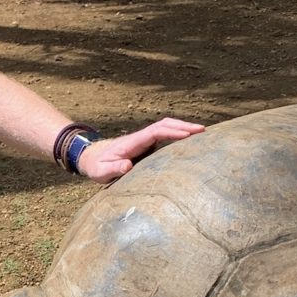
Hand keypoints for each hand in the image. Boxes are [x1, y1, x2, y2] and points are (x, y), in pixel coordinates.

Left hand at [79, 118, 205, 182]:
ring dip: (183, 128)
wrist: (93, 158)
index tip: (187, 134)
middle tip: (203, 130)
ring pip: (167, 128)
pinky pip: (166, 137)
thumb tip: (128, 166)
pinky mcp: (148, 145)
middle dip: (183, 125)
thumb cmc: (98, 166)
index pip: (155, 132)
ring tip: (203, 133)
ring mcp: (145, 140)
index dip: (172, 132)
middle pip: (164, 125)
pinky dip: (179, 135)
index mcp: (132, 142)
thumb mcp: (101, 171)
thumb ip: (113, 168)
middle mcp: (141, 138)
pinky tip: (192, 141)